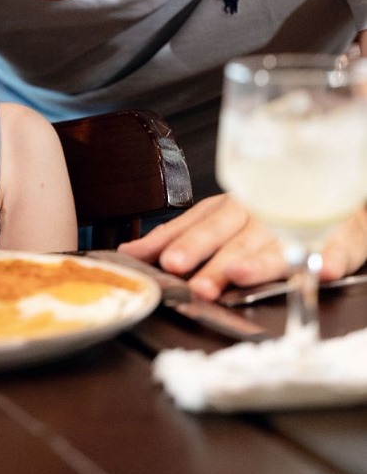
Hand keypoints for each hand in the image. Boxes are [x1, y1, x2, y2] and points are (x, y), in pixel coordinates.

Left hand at [119, 195, 366, 299]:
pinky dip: (332, 259)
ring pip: (280, 245)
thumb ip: (181, 235)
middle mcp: (263, 214)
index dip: (182, 241)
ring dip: (262, 261)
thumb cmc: (268, 210)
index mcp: (233, 207)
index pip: (201, 223)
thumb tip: (132, 252)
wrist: (334, 192)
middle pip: (237, 237)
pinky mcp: (341, 237)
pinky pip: (338, 248)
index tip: (161, 259)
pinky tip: (324, 270)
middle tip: (196, 281)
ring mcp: (302, 226)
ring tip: (242, 275)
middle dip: (214, 259)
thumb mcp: (223, 218)